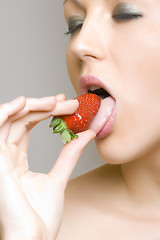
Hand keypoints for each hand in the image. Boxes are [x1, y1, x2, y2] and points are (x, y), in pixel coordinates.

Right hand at [0, 95, 95, 239]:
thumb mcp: (59, 179)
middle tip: (66, 101)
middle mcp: (5, 157)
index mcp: (16, 162)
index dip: (44, 112)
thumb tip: (87, 134)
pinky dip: (6, 112)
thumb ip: (69, 155)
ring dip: (31, 106)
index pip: (27, 127)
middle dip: (43, 107)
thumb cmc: (41, 218)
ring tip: (53, 101)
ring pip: (9, 120)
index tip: (65, 104)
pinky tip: (24, 102)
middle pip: (20, 120)